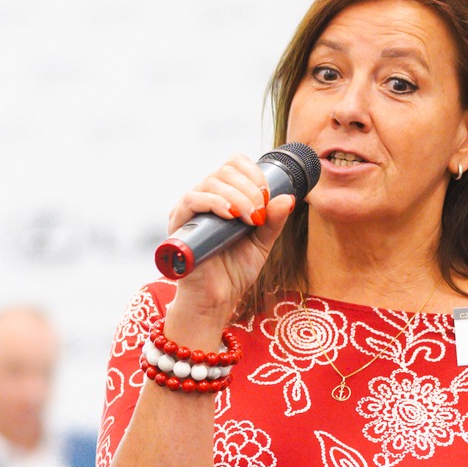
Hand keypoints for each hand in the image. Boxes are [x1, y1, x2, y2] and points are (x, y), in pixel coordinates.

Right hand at [163, 154, 296, 340]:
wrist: (215, 301)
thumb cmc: (234, 272)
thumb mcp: (261, 243)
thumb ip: (273, 221)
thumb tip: (289, 197)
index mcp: (223, 197)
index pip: (234, 165)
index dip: (253, 173)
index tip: (267, 196)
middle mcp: (204, 198)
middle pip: (224, 170)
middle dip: (249, 188)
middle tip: (259, 212)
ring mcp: (190, 210)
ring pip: (211, 182)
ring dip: (237, 196)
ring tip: (250, 218)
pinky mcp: (178, 224)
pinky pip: (193, 200)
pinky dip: (215, 203)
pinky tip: (231, 216)